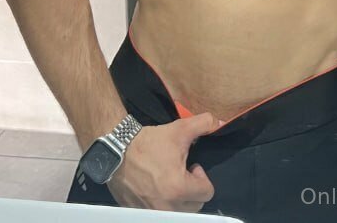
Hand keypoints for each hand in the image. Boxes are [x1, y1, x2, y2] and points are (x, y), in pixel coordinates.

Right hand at [107, 112, 222, 211]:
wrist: (116, 150)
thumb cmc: (150, 142)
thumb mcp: (180, 128)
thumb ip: (204, 123)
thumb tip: (219, 122)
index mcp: (179, 189)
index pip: (207, 193)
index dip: (202, 177)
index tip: (192, 166)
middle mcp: (166, 207)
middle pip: (195, 206)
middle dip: (193, 189)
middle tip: (183, 172)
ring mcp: (151, 213)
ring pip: (179, 213)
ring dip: (180, 199)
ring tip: (171, 180)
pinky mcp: (138, 213)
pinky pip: (160, 214)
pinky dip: (164, 204)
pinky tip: (157, 187)